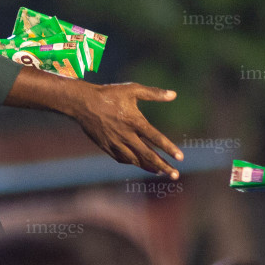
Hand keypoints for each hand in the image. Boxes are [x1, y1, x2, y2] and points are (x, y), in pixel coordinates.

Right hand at [69, 83, 183, 178]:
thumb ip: (154, 93)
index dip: (169, 148)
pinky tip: (139, 163)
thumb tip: (174, 94)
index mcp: (134, 122)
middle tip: (175, 175)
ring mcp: (115, 143)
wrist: (83, 103)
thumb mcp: (132, 90)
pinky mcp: (106, 147)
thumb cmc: (109, 94)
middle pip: (148, 155)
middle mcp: (126, 135)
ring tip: (160, 171)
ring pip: (135, 160)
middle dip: (163, 166)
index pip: (156, 138)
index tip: (181, 158)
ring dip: (149, 167)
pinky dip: (132, 162)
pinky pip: (122, 159)